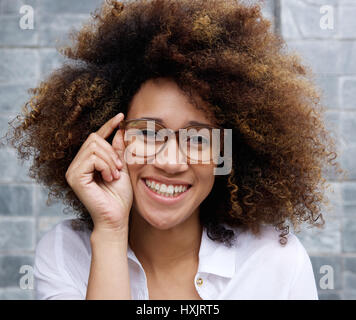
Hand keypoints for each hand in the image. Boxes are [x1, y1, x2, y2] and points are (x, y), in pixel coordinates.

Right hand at [65, 113, 132, 233]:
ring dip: (110, 160)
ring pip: (94, 147)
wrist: (117, 217)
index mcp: (87, 162)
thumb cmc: (119, 196)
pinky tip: (109, 178)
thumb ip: (118, 150)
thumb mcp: (122, 168)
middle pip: (94, 139)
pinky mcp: (74, 177)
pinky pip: (92, 158)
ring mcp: (73, 171)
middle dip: (111, 151)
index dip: (108, 126)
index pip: (96, 138)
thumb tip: (120, 130)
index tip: (121, 116)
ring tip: (114, 175)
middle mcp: (77, 165)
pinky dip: (105, 166)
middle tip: (118, 168)